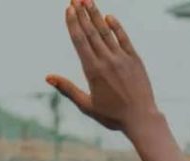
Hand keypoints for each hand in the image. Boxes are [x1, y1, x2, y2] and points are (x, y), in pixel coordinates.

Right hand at [48, 0, 158, 132]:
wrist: (141, 119)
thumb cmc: (112, 116)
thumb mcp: (86, 105)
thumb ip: (67, 89)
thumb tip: (48, 77)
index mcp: (93, 71)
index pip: (80, 41)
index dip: (73, 23)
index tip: (68, 9)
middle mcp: (107, 61)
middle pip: (91, 32)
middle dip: (81, 13)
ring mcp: (122, 59)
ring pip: (106, 32)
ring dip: (96, 15)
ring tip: (87, 1)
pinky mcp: (135, 60)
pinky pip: (124, 39)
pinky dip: (116, 27)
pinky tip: (109, 17)